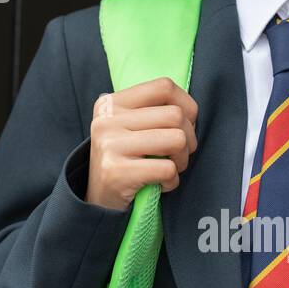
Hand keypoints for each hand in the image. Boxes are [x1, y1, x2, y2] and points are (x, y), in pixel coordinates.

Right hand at [86, 77, 198, 210]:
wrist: (97, 201)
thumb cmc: (124, 160)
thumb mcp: (126, 127)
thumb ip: (151, 111)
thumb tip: (190, 109)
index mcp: (111, 103)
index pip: (164, 87)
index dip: (186, 105)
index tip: (183, 125)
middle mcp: (107, 120)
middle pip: (176, 115)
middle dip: (188, 139)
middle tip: (177, 154)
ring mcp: (110, 145)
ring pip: (177, 139)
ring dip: (182, 160)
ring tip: (169, 168)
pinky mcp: (117, 172)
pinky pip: (167, 169)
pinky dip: (172, 181)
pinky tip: (160, 184)